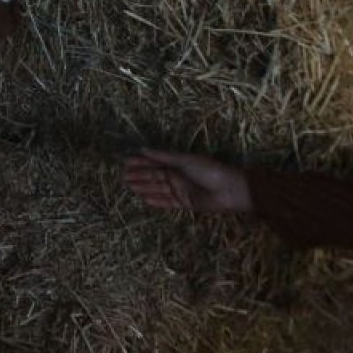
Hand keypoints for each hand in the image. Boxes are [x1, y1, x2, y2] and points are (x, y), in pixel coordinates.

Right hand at [122, 148, 252, 213]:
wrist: (230, 190)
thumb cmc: (209, 170)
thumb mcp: (184, 160)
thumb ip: (163, 156)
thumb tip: (142, 149)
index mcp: (177, 163)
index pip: (153, 162)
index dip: (139, 162)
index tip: (124, 161)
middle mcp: (177, 176)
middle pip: (153, 176)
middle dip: (138, 175)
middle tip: (121, 176)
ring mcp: (180, 190)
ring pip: (157, 189)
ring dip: (143, 188)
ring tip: (128, 187)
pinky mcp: (184, 203)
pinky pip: (166, 202)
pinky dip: (156, 201)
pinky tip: (144, 200)